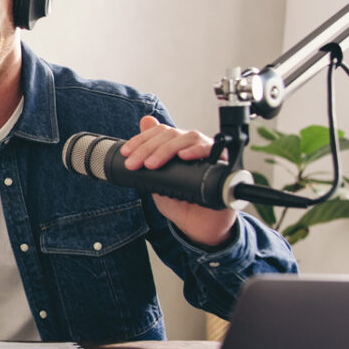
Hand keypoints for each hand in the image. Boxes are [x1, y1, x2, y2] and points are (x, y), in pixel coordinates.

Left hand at [119, 116, 236, 247]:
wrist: (197, 224)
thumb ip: (148, 156)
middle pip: (171, 134)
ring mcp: (208, 151)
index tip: (126, 153)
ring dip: (167, 149)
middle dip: (149, 148)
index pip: (159, 132)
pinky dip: (197, 150)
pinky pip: (213, 150)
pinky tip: (184, 156)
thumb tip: (143, 124)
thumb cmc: (179, 201)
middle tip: (135, 164)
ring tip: (152, 164)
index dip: (141, 139)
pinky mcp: (222, 163)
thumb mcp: (155, 179)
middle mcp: (192, 145)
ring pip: (189, 137)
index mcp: (176, 145)